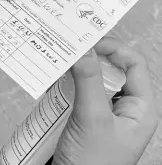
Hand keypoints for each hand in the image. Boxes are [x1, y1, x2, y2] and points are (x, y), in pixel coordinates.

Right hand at [53, 37, 157, 164]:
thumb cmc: (92, 163)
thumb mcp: (92, 118)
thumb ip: (88, 81)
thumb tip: (83, 50)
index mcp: (140, 108)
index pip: (134, 65)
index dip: (114, 49)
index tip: (90, 42)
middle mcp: (124, 108)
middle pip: (111, 69)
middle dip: (91, 58)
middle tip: (72, 50)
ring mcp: (104, 112)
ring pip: (93, 80)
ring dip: (76, 71)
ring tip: (61, 66)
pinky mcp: (86, 116)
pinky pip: (79, 91)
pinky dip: (67, 83)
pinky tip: (55, 82)